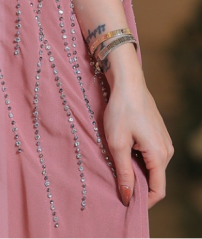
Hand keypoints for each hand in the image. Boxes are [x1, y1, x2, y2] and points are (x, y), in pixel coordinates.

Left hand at [103, 55, 173, 208]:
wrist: (128, 81)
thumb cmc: (121, 110)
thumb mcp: (117, 143)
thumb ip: (124, 172)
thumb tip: (127, 197)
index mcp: (159, 155)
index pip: (158, 190)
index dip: (143, 201)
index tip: (126, 202)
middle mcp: (166, 150)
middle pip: (155, 179)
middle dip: (138, 185)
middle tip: (116, 183)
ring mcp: (164, 141)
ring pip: (152, 167)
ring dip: (137, 170)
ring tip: (118, 164)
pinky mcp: (158, 133)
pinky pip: (151, 155)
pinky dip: (139, 159)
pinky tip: (123, 150)